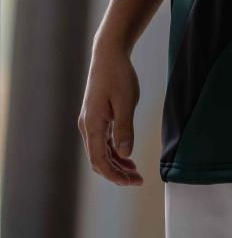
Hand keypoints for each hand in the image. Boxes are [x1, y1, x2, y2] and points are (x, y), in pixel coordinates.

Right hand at [77, 40, 143, 185]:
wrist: (108, 55)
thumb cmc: (118, 75)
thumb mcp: (126, 101)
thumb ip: (124, 129)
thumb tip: (124, 154)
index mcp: (92, 124)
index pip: (99, 160)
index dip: (114, 175)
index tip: (131, 182)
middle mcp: (87, 126)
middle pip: (98, 160)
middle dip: (116, 174)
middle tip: (137, 180)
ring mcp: (90, 122)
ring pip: (100, 152)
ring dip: (116, 164)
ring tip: (135, 172)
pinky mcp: (96, 118)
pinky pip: (102, 142)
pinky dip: (114, 152)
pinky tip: (127, 156)